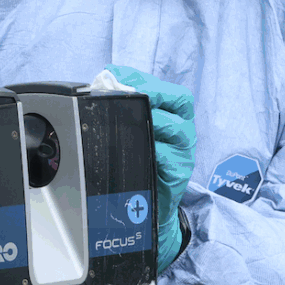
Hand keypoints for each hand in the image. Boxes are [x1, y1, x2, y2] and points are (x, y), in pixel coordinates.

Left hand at [103, 64, 196, 271]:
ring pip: (174, 127)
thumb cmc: (139, 163)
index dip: (142, 79)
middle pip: (178, 100)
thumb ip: (123, 111)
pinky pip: (166, 157)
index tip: (115, 77)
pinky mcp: (179, 173)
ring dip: (148, 120)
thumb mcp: (133, 133)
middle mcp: (184, 130)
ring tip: (123, 119)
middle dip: (148, 93)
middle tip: (121, 94)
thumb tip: (99, 88)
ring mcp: (185, 152)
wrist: (147, 208)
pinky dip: (148, 149)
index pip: (168, 88)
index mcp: (176, 115)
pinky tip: (131, 148)